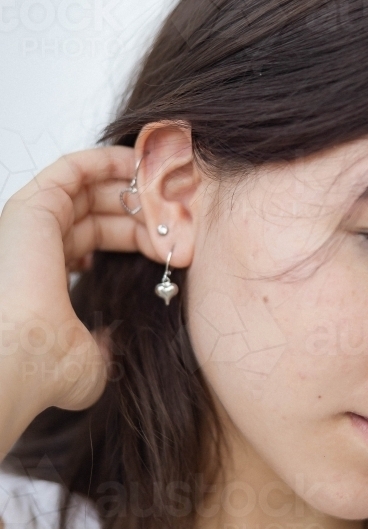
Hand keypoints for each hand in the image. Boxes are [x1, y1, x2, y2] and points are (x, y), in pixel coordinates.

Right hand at [0, 146, 154, 425]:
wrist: (23, 360)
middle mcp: (36, 246)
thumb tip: (112, 338)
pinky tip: (144, 168)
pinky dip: (110, 161)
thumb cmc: (48, 368)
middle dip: (143, 210)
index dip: (138, 234)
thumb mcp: (92, 360)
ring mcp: (32, 223)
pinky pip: (74, 167)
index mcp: (45, 277)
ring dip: (133, 185)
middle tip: (184, 214)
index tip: (177, 240)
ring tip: (172, 190)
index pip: (96, 239)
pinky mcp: (32, 204)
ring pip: (90, 188)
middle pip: (98, 211)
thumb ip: (104, 344)